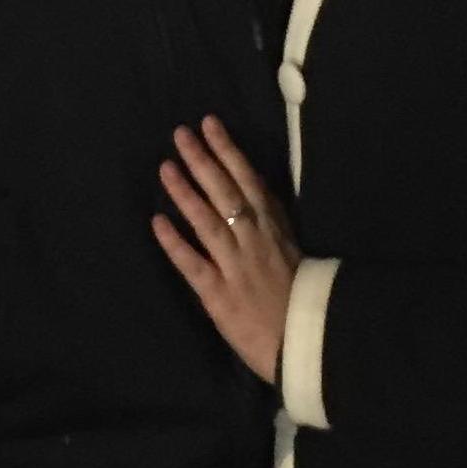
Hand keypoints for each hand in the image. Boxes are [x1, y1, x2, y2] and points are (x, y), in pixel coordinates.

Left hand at [150, 117, 299, 383]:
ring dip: (185, 192)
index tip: (210, 125)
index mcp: (274, 228)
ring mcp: (236, 266)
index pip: (249, 181)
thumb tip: (250, 195)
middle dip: (203, 161)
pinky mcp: (219, 295)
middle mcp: (254, 240)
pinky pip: (194, 264)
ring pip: (208, 221)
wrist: (309, 343)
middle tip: (180, 134)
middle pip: (226, 193)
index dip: (228, 151)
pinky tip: (156, 222)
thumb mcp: (292, 251)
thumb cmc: (301, 300)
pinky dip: (175, 243)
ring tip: (165, 167)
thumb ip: (270, 226)